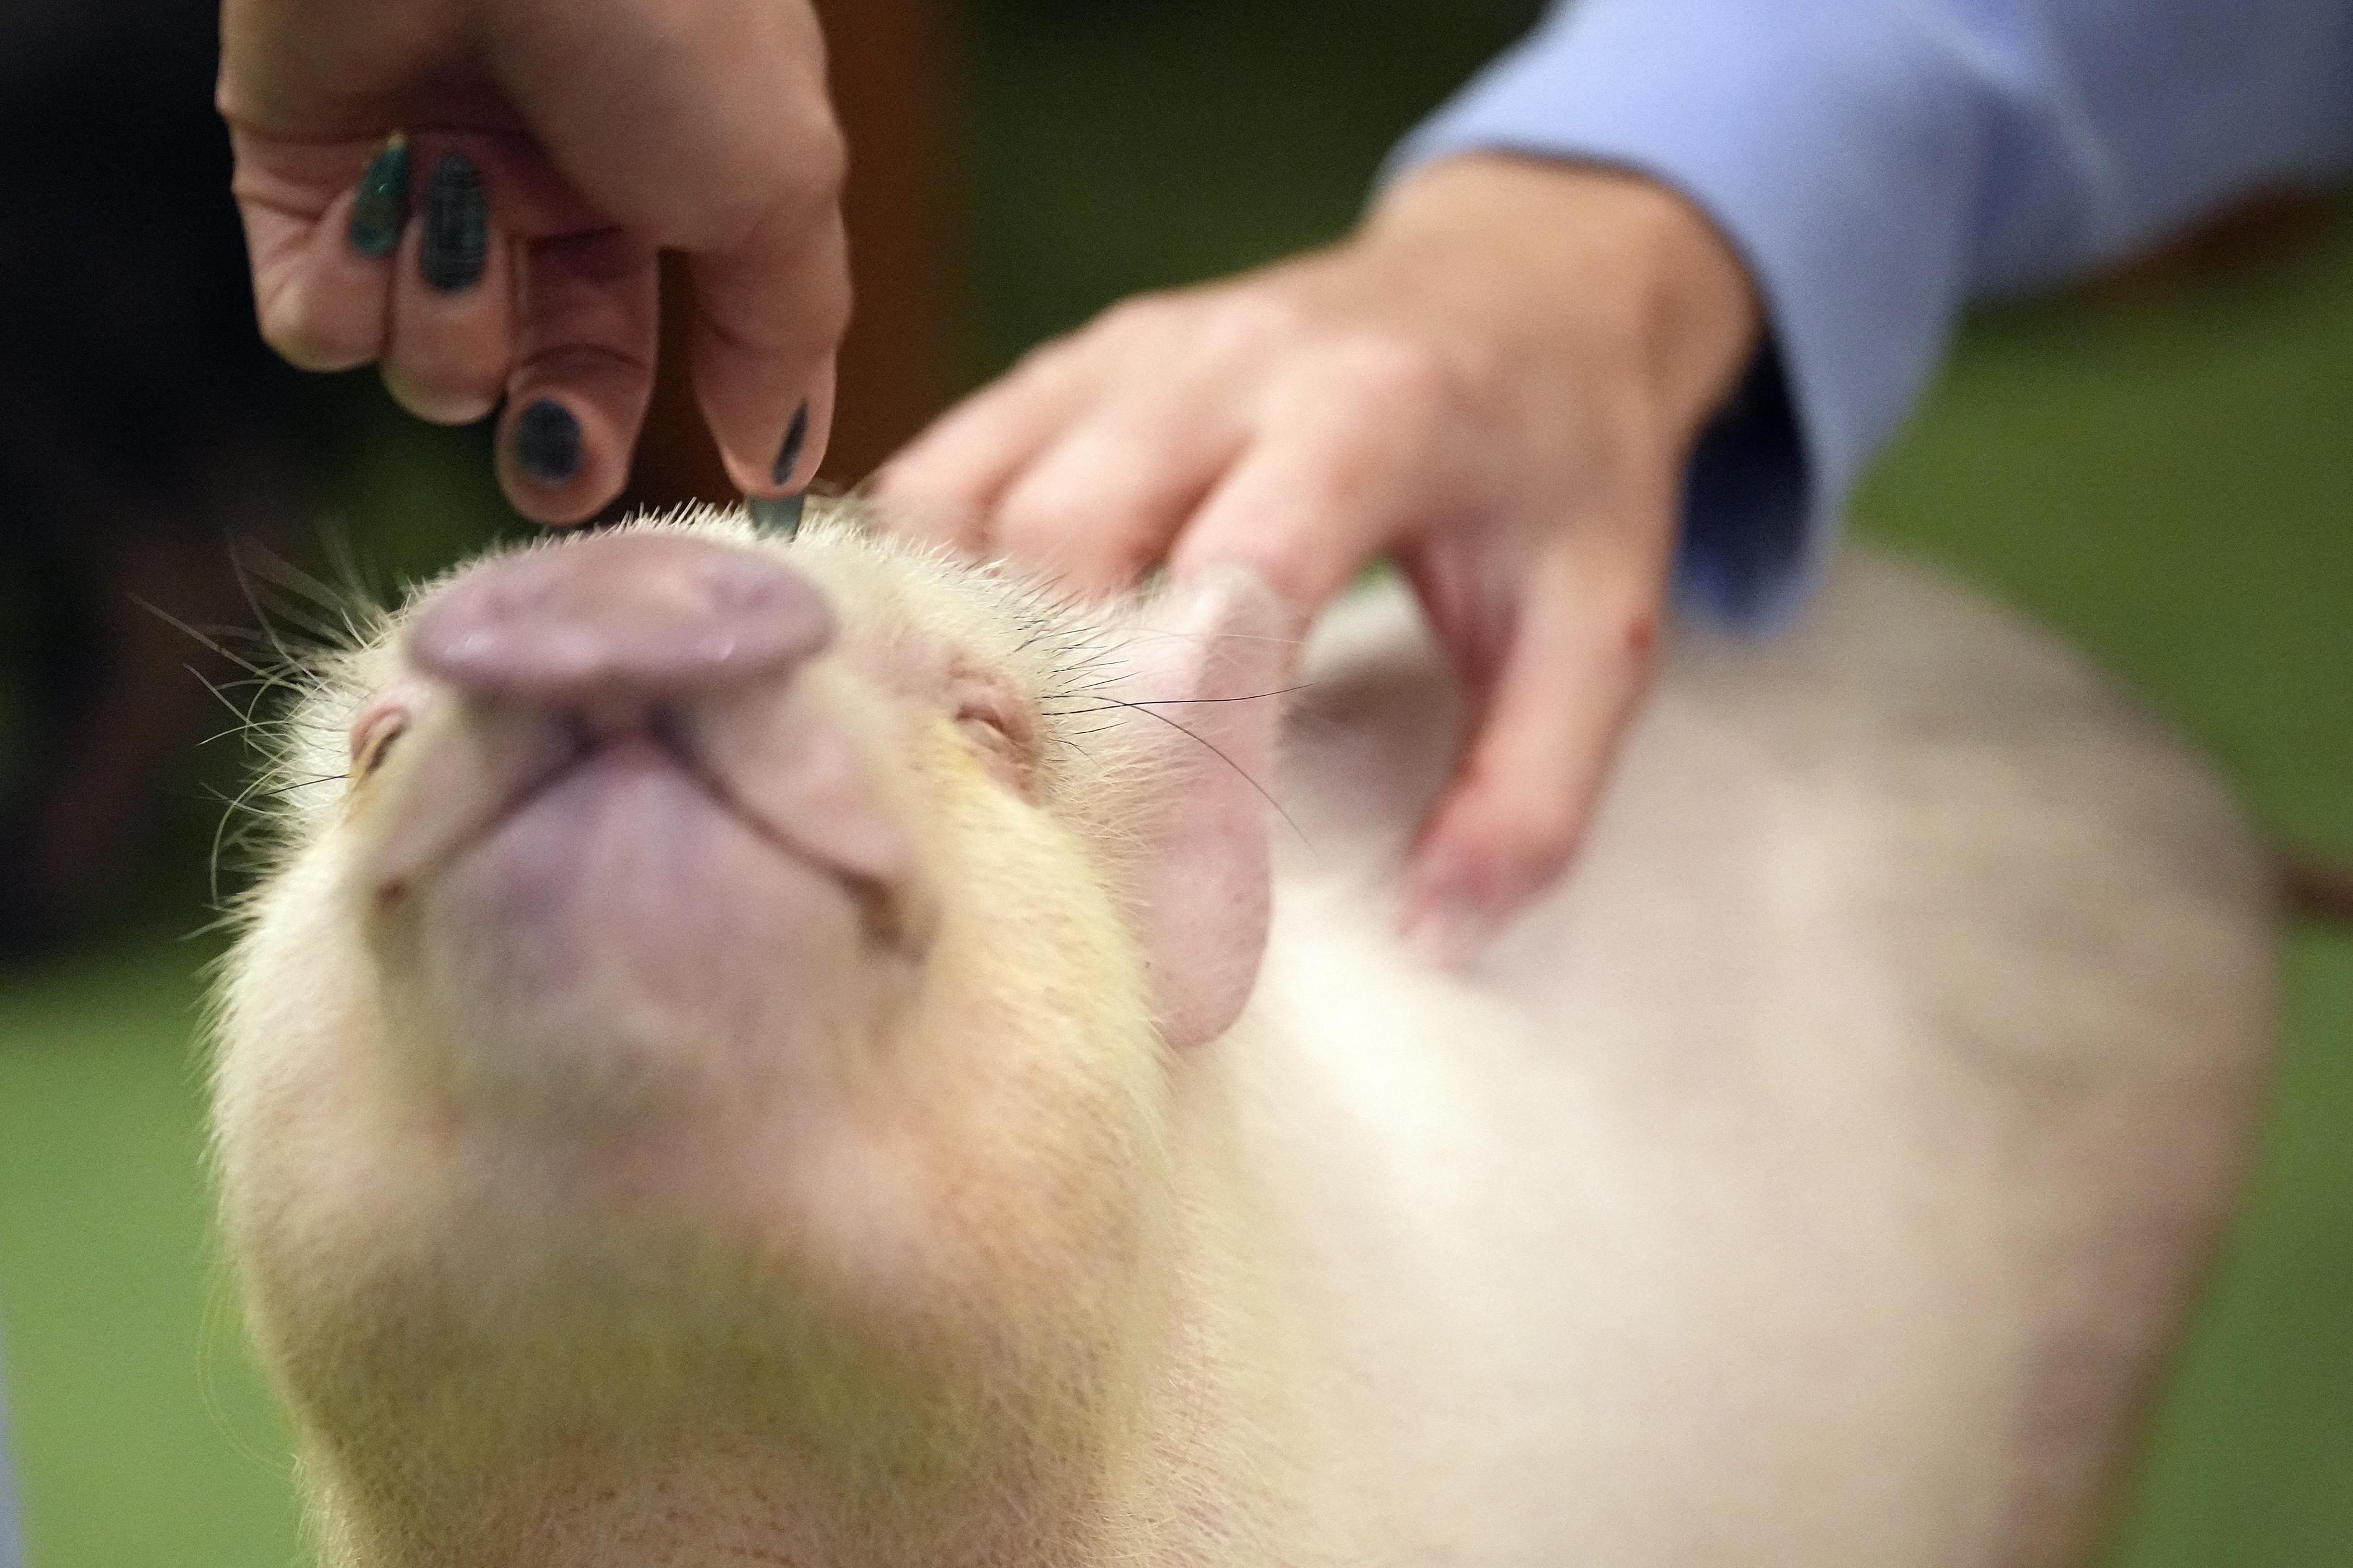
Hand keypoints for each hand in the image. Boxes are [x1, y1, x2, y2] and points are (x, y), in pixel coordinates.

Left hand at [218, 0, 848, 521]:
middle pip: (539, 385)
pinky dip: (345, 297)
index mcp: (661, 186)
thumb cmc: (662, 25)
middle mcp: (540, 192)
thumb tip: (781, 468)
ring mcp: (421, 184)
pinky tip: (378, 212)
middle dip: (551, 436)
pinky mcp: (298, 173)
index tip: (653, 476)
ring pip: (429, 366)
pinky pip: (316, 323)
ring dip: (451, 329)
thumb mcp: (777, 192)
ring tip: (460, 224)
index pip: (642, 355)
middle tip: (551, 453)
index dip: (642, 425)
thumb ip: (785, 340)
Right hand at [874, 156, 1759, 961]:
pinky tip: (974, 673)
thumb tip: (1433, 938)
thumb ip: (1534, 790)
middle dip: (1047, 703)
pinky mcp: (1075, 359)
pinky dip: (931, 579)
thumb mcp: (1605, 628)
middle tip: (1059, 848)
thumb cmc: (1565, 469)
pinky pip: (947, 469)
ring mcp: (1133, 349)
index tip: (1167, 890)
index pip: (1235, 579)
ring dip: (966, 643)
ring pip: (966, 495)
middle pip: (1061, 533)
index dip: (1185, 738)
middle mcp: (1231, 363)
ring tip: (1004, 773)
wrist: (1533, 282)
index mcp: (1377, 417)